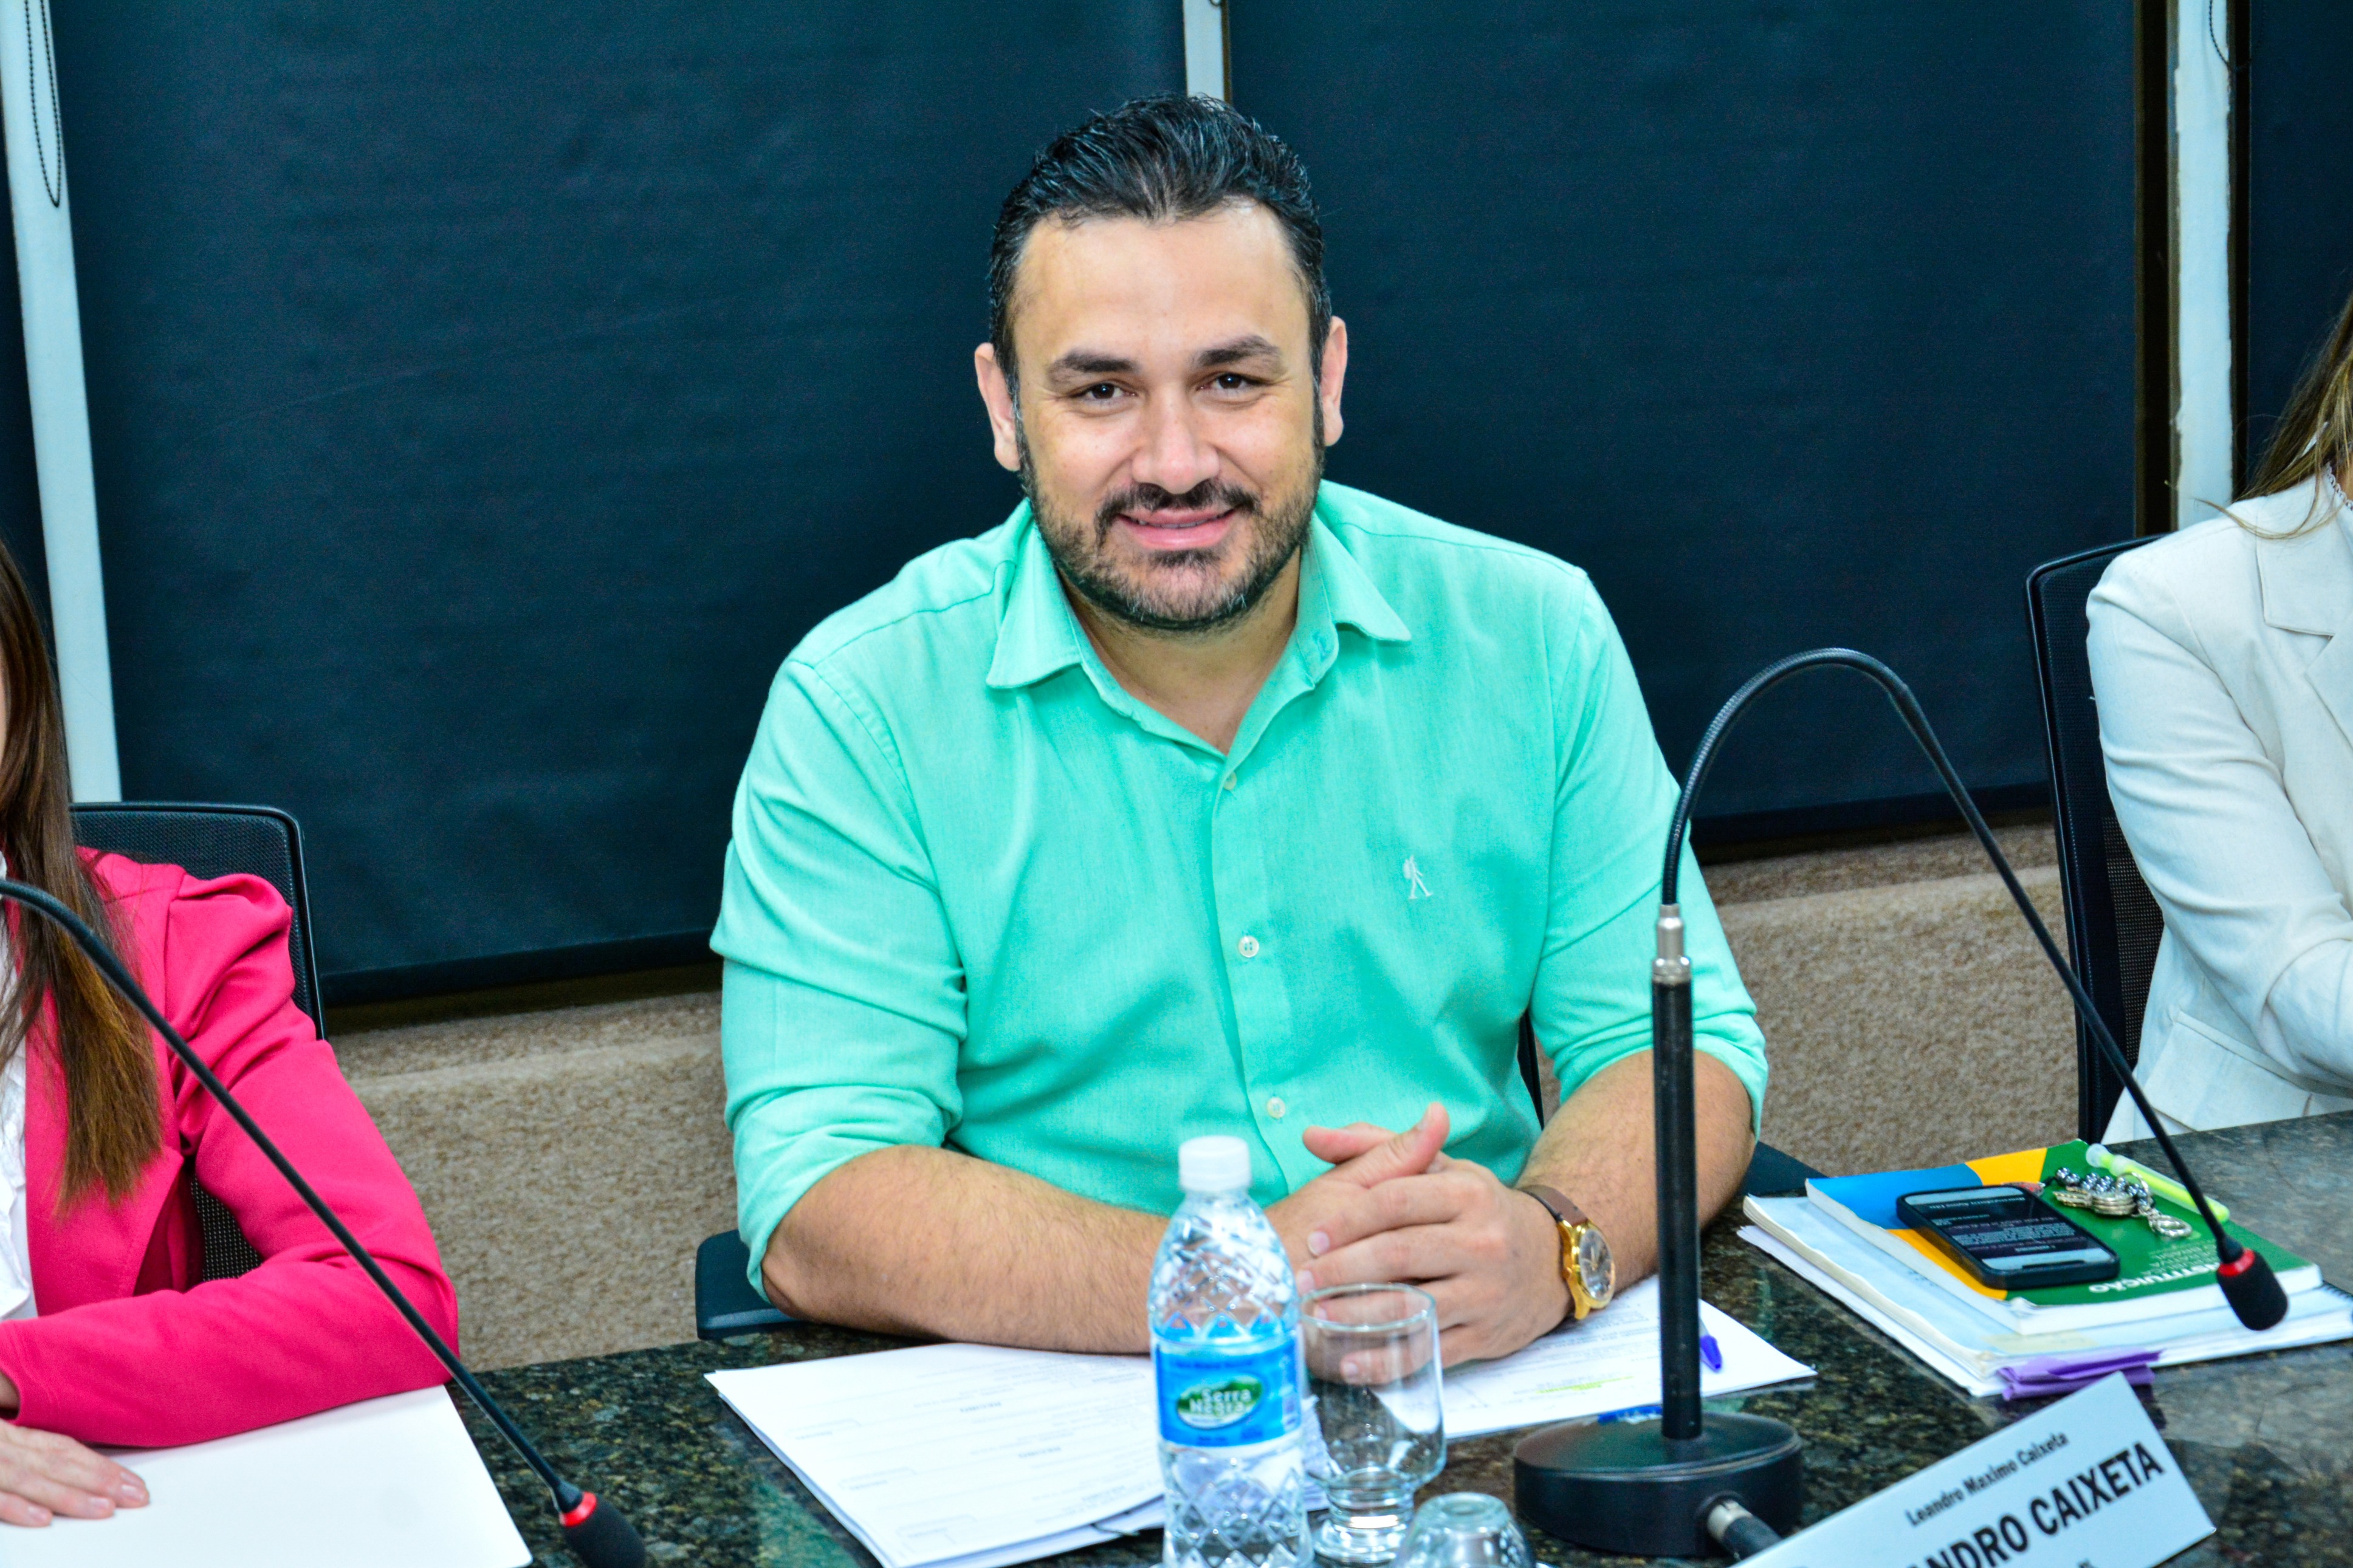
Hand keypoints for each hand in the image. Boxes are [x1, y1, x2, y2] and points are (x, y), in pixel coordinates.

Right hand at [0, 1420, 147, 1526]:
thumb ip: (25, 1452)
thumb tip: (64, 1467)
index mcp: (11, 1435)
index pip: (63, 1449)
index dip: (100, 1464)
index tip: (133, 1481)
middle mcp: (3, 1446)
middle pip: (57, 1463)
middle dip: (100, 1480)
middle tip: (136, 1496)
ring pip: (31, 1479)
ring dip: (70, 1495)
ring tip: (106, 1508)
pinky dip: (18, 1507)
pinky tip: (44, 1518)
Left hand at [1286, 1105, 1570, 1365]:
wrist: (1552, 1261)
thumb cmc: (1481, 1210)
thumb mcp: (1444, 1168)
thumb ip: (1378, 1147)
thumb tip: (1314, 1135)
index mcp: (1468, 1194)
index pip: (1396, 1201)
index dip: (1349, 1219)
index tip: (1315, 1236)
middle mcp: (1482, 1242)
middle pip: (1399, 1254)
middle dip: (1344, 1268)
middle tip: (1304, 1278)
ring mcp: (1485, 1293)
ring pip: (1412, 1306)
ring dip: (1358, 1315)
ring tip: (1317, 1316)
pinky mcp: (1484, 1336)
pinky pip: (1428, 1352)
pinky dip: (1386, 1361)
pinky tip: (1350, 1361)